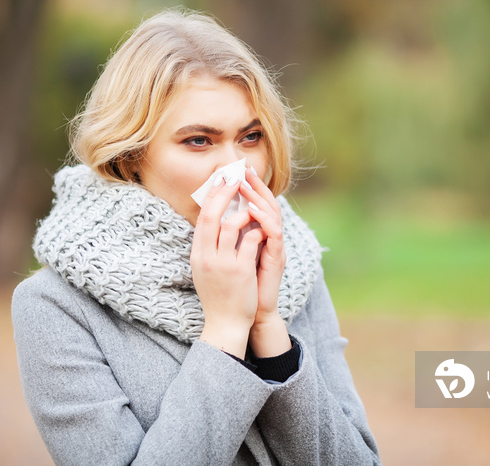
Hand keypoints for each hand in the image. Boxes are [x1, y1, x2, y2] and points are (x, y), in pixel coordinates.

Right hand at [191, 176, 266, 357]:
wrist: (225, 323)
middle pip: (212, 215)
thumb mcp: (206, 268)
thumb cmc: (218, 294)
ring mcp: (223, 263)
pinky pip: (250, 241)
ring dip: (245, 212)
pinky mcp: (241, 271)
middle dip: (225, 193)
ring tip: (253, 208)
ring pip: (232, 225)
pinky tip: (263, 229)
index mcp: (198, 254)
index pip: (202, 218)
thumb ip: (209, 246)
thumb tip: (215, 220)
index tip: (221, 179)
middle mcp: (207, 256)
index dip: (212, 196)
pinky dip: (258, 230)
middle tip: (236, 177)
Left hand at [240, 167, 290, 356]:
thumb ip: (227, 236)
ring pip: (272, 213)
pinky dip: (263, 219)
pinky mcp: (277, 257)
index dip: (246, 187)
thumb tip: (212, 216)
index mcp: (258, 234)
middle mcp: (269, 237)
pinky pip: (274, 233)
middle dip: (254, 184)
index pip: (254, 203)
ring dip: (258, 197)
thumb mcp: (228, 254)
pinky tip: (251, 209)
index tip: (233, 171)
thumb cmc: (237, 285)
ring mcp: (275, 246)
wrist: (245, 314)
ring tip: (244, 185)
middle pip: (267, 202)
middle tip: (242, 169)